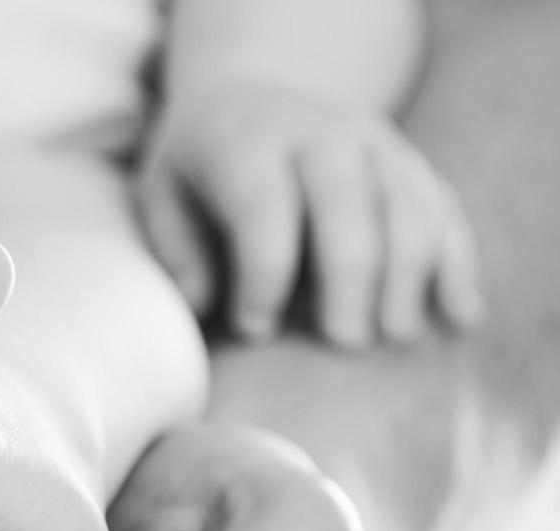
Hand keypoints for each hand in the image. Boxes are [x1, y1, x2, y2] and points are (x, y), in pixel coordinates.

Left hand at [137, 81, 483, 345]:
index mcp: (250, 142)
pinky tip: (461, 318)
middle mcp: (321, 133)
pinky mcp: (410, 162)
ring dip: (411, 274)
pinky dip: (457, 264)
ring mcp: (376, 143)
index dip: (263, 273)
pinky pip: (444, 210)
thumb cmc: (198, 165)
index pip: (265, 207)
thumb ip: (179, 248)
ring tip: (398, 339)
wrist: (250, 92)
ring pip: (408, 204)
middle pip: (349, 200)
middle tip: (346, 343)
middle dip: (351, 274)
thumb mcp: (164, 193)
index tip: (254, 330)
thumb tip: (203, 305)